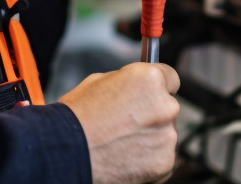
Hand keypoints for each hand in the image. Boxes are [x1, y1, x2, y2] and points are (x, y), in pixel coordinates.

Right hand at [59, 63, 180, 183]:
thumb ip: (127, 82)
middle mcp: (165, 106)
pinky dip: (148, 158)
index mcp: (150, 79)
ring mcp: (167, 137)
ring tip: (122, 140)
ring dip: (151, 136)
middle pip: (168, 107)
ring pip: (165, 133)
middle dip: (152, 113)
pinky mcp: (164, 163)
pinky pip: (161, 156)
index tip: (151, 94)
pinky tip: (125, 155)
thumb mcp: (100, 81)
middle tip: (128, 121)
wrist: (69, 151)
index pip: (171, 78)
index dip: (158, 86)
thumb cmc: (78, 116)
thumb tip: (135, 86)